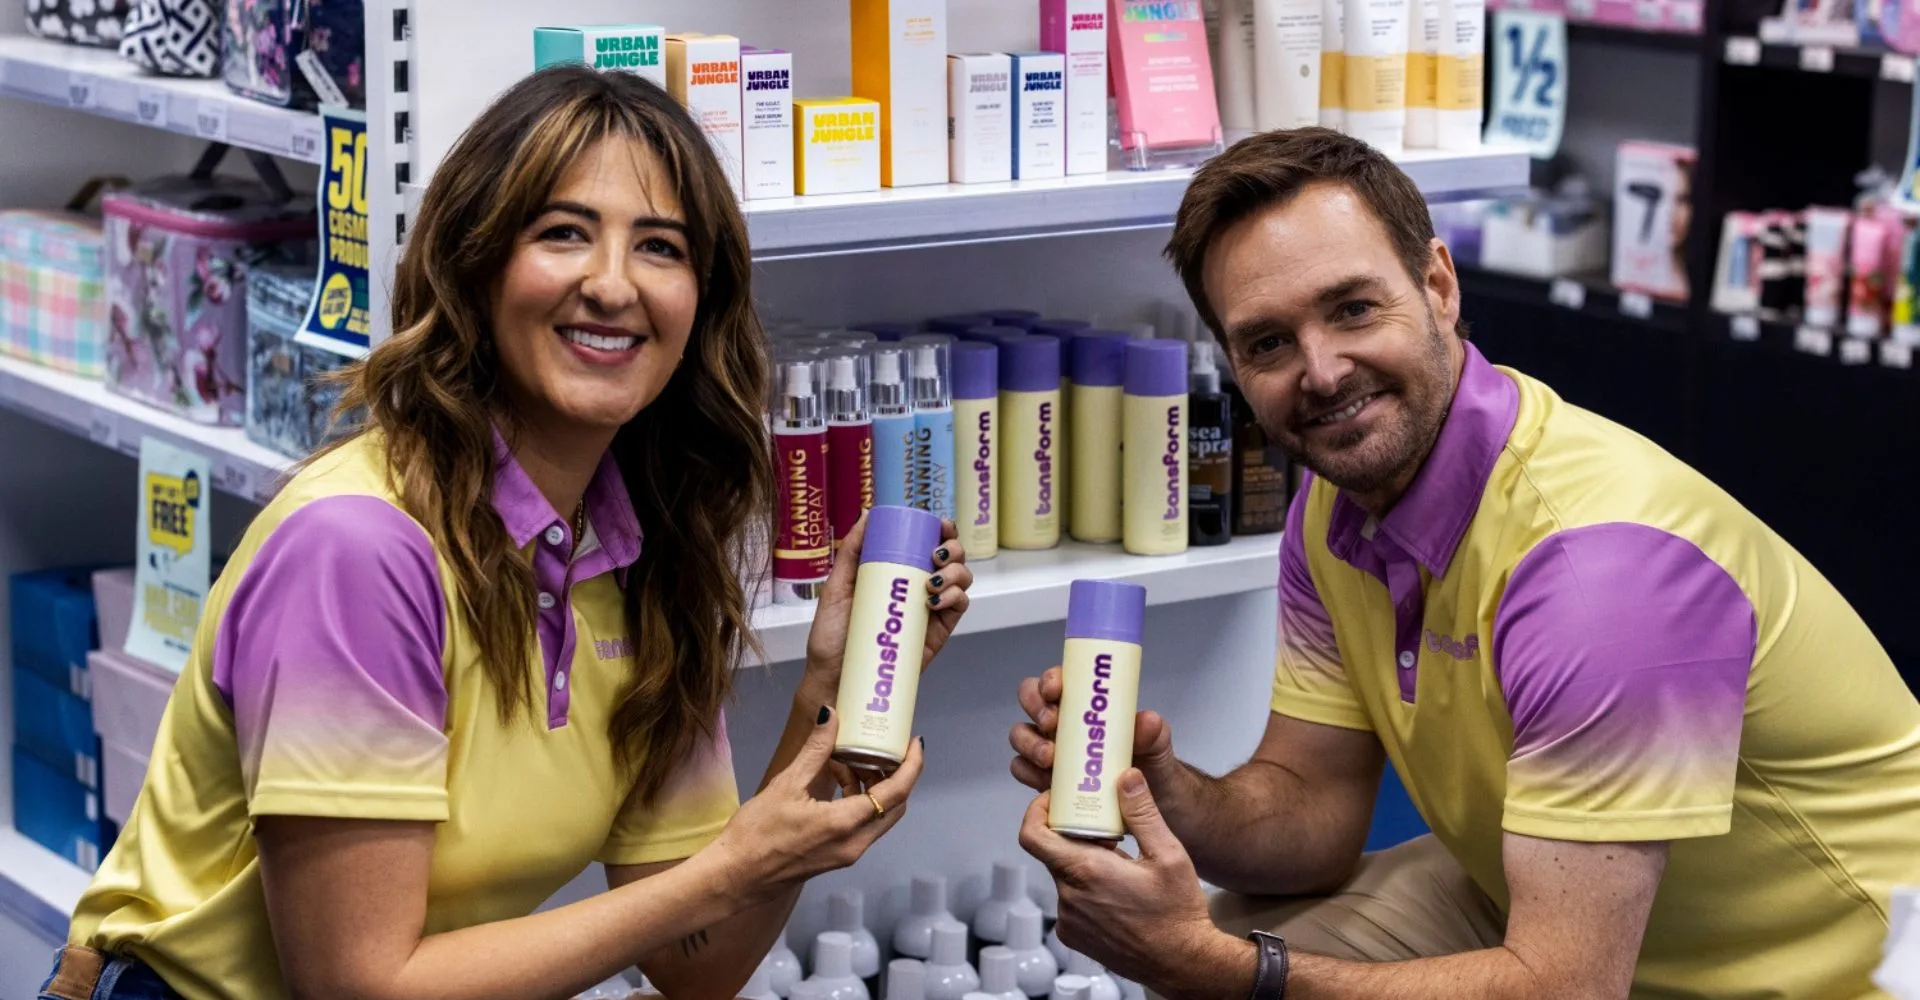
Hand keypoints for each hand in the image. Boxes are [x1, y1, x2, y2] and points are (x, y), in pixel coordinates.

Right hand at [711, 708, 924, 906]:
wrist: (735, 876)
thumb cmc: (757, 832)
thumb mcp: (787, 784)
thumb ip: (815, 749)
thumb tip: (832, 715)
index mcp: (847, 824)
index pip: (897, 792)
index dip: (912, 764)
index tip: (914, 741)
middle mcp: (856, 843)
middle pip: (895, 805)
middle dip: (894, 773)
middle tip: (882, 746)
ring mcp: (848, 853)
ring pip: (879, 816)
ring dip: (873, 786)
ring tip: (847, 760)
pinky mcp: (837, 857)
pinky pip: (862, 825)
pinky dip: (859, 800)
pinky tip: (835, 781)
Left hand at [801, 513, 972, 700]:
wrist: (835, 678)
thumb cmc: (832, 636)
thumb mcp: (836, 588)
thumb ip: (851, 552)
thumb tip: (866, 515)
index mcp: (897, 573)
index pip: (928, 544)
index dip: (942, 530)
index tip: (940, 523)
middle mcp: (918, 588)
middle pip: (953, 559)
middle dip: (954, 549)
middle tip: (936, 554)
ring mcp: (930, 610)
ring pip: (962, 581)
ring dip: (955, 573)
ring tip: (931, 582)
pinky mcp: (936, 634)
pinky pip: (960, 608)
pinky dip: (955, 598)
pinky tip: (933, 600)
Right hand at [1009, 668, 1176, 791]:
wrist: (1150, 806)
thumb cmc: (1150, 767)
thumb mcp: (1158, 746)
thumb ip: (1155, 732)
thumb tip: (1147, 721)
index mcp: (1086, 704)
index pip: (1057, 680)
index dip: (1049, 679)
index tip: (1056, 690)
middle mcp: (1063, 722)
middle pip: (1030, 701)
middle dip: (1035, 709)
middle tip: (1053, 725)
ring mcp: (1051, 750)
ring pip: (1021, 736)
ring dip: (1029, 743)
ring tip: (1050, 758)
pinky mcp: (1045, 779)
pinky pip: (1022, 769)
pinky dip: (1028, 773)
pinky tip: (1044, 781)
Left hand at [1017, 771, 1242, 992]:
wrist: (1183, 963)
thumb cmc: (1178, 914)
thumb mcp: (1168, 854)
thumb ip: (1142, 813)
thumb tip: (1126, 779)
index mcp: (1087, 872)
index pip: (1033, 834)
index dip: (1037, 811)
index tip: (1055, 801)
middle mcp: (1070, 898)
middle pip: (1052, 851)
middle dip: (1074, 835)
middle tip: (1105, 830)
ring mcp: (1069, 920)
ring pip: (1062, 875)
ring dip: (1082, 864)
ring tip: (1119, 864)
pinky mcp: (1073, 936)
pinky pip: (1069, 900)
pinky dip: (1084, 889)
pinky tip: (1115, 891)